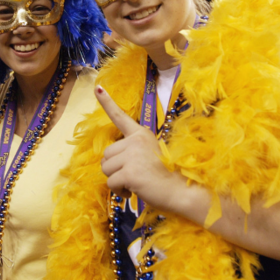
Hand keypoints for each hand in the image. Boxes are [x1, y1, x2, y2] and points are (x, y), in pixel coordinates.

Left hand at [97, 86, 185, 211]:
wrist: (182, 191)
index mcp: (141, 134)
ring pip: (106, 169)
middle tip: (135, 176)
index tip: (97, 88)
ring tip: (136, 183)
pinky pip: (111, 183)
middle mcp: (135, 140)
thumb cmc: (167, 176)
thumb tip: (110, 160)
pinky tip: (133, 191)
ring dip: (116, 180)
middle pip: (107, 154)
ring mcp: (132, 155)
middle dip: (115, 168)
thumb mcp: (150, 154)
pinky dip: (119, 191)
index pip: (120, 116)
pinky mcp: (129, 172)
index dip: (107, 102)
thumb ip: (132, 151)